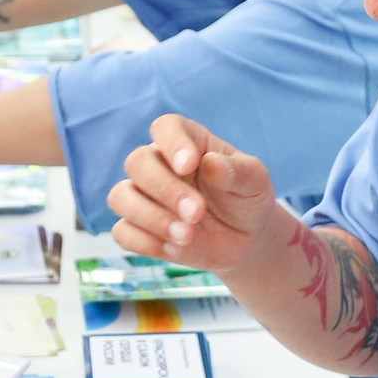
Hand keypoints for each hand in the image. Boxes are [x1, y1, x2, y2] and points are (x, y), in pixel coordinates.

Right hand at [107, 114, 281, 271]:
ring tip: (187, 236)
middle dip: (165, 190)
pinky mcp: (139, 228)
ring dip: (151, 218)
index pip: (165, 128)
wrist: (244, 239)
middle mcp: (159, 164)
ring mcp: (144, 197)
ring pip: (121, 197)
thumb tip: (211, 164)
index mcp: (187, 142)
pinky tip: (175, 249)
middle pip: (137, 162)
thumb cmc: (247, 199)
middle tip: (197, 213)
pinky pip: (122, 232)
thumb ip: (238, 171)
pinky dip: (146, 243)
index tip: (189, 165)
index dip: (172, 143)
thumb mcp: (256, 182)